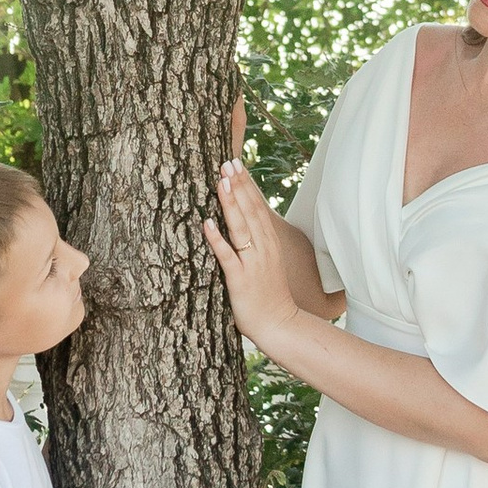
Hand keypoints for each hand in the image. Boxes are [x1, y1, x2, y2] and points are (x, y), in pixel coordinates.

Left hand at [204, 153, 306, 355]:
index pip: (257, 207)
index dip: (246, 184)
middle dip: (238, 185)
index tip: (236, 164)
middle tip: (228, 162)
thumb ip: (256, 245)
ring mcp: (252, 263)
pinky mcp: (240, 279)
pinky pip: (227, 255)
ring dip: (231, 203)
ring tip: (221, 181)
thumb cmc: (269, 296)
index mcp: (268, 243)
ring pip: (240, 227)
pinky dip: (217, 238)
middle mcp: (262, 248)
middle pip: (250, 210)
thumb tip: (243, 226)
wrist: (280, 325)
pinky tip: (207, 223)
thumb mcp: (267, 264)